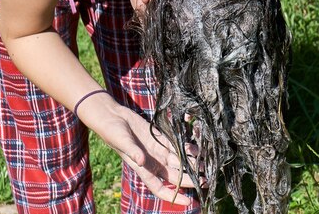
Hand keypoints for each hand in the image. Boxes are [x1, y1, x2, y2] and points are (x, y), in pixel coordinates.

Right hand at [79, 96, 197, 204]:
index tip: (188, 201)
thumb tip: (142, 162)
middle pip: (175, 176)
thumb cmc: (113, 132)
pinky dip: (187, 148)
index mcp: (143, 168)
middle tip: (205, 181)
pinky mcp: (161, 138)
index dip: (173, 196)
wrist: (113, 116)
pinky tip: (197, 148)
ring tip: (206, 165)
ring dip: (191, 164)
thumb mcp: (122, 142)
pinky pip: (176, 145)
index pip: (160, 188)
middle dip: (190, 180)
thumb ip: (133, 152)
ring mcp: (158, 150)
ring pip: (179, 161)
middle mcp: (153, 162)